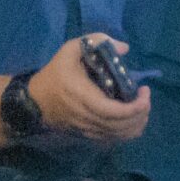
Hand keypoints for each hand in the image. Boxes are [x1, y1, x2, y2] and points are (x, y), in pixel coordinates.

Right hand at [26, 33, 151, 144]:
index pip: (116, 112)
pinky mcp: (88, 135)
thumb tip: (124, 48)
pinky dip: (127, 131)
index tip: (144, 91)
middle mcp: (89, 118)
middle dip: (141, 114)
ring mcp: (88, 130)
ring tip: (141, 107)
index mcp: (86, 98)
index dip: (136, 107)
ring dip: (136, 124)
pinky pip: (113, 139)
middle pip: (122, 127)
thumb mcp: (71, 50)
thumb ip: (97, 41)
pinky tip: (130, 117)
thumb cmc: (54, 74)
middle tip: (145, 97)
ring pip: (119, 136)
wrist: (33, 102)